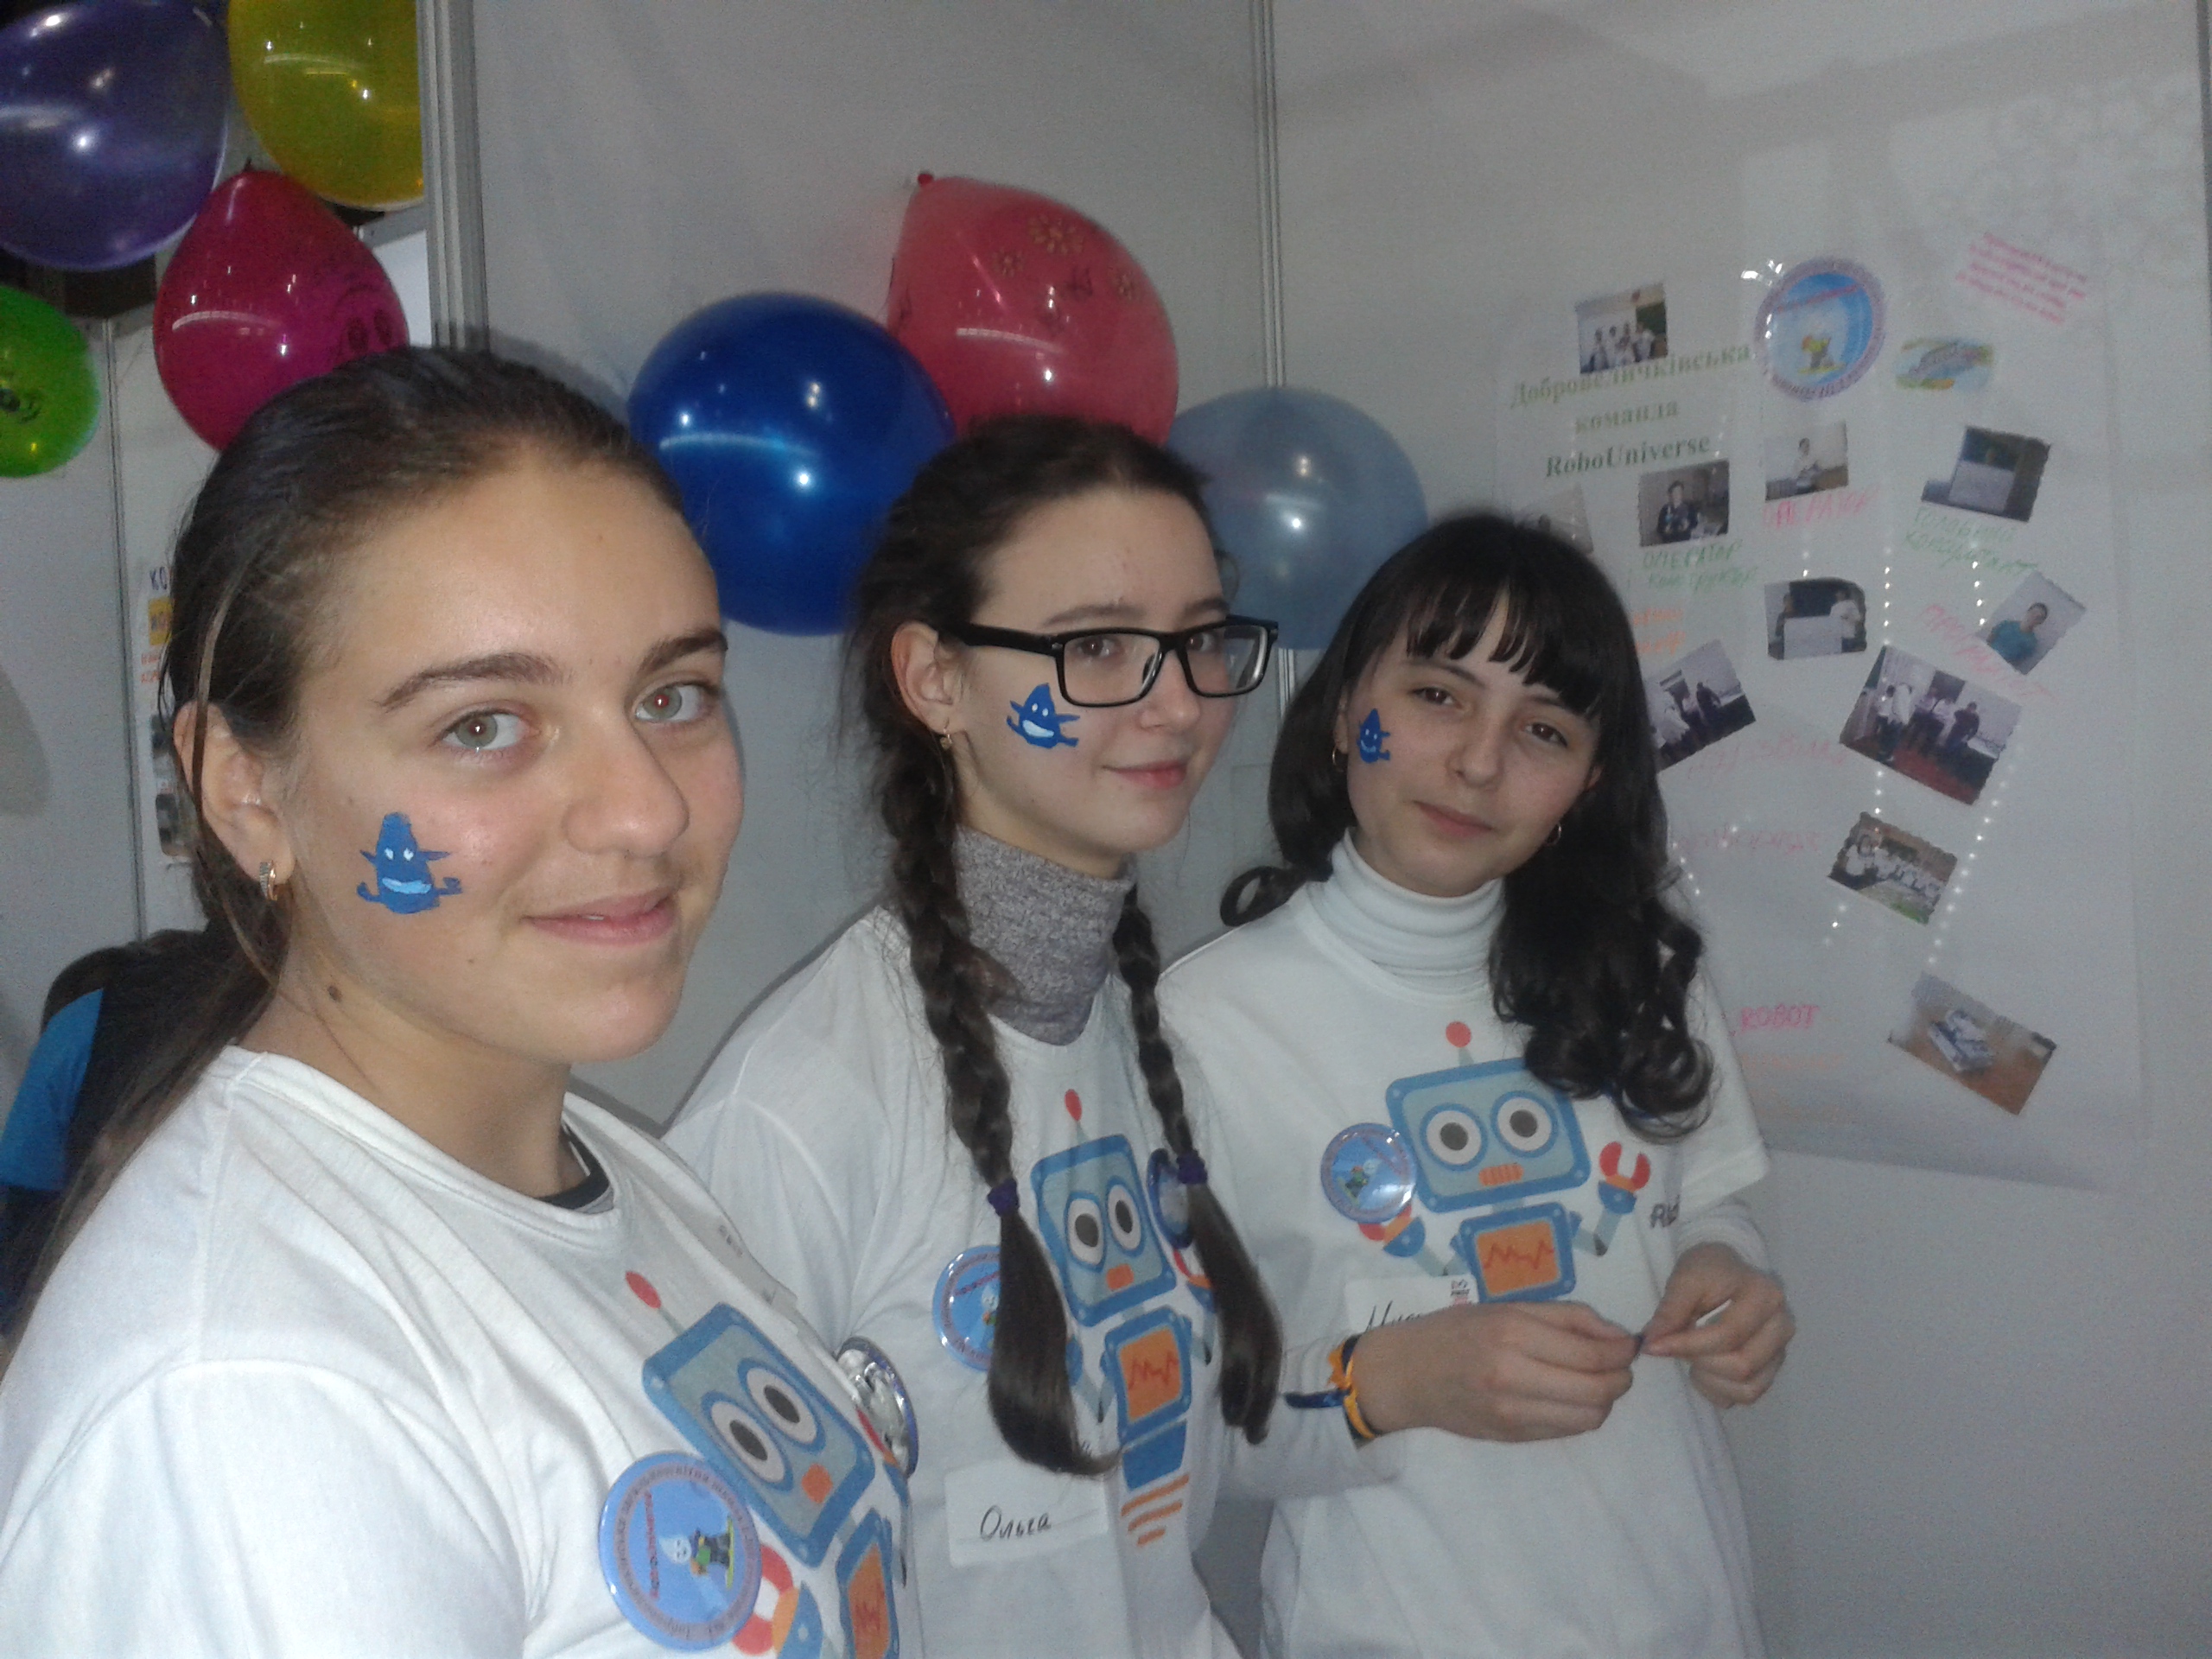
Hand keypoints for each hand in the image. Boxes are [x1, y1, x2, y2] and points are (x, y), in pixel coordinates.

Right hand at [1352, 1301, 1638, 1442]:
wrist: (1405, 1375)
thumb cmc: (1454, 1331)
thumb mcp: (1505, 1307)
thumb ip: (1565, 1317)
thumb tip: (1617, 1335)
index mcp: (1510, 1334)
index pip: (1589, 1352)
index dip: (1621, 1350)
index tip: (1630, 1344)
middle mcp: (1512, 1376)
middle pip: (1596, 1390)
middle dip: (1621, 1378)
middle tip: (1620, 1365)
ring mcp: (1511, 1413)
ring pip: (1588, 1417)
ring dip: (1605, 1400)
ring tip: (1597, 1381)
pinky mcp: (1512, 1437)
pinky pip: (1566, 1430)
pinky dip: (1581, 1414)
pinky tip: (1571, 1396)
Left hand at [1640, 1242, 1793, 1407]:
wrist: (1726, 1273)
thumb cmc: (1707, 1272)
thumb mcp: (1685, 1278)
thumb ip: (1670, 1310)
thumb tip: (1652, 1341)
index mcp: (1766, 1296)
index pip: (1728, 1334)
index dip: (1687, 1345)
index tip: (1653, 1345)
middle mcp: (1782, 1327)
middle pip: (1741, 1366)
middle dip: (1699, 1361)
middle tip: (1675, 1347)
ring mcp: (1780, 1352)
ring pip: (1747, 1388)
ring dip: (1709, 1379)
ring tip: (1690, 1356)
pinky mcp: (1771, 1370)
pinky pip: (1746, 1396)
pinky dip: (1718, 1390)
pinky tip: (1703, 1369)